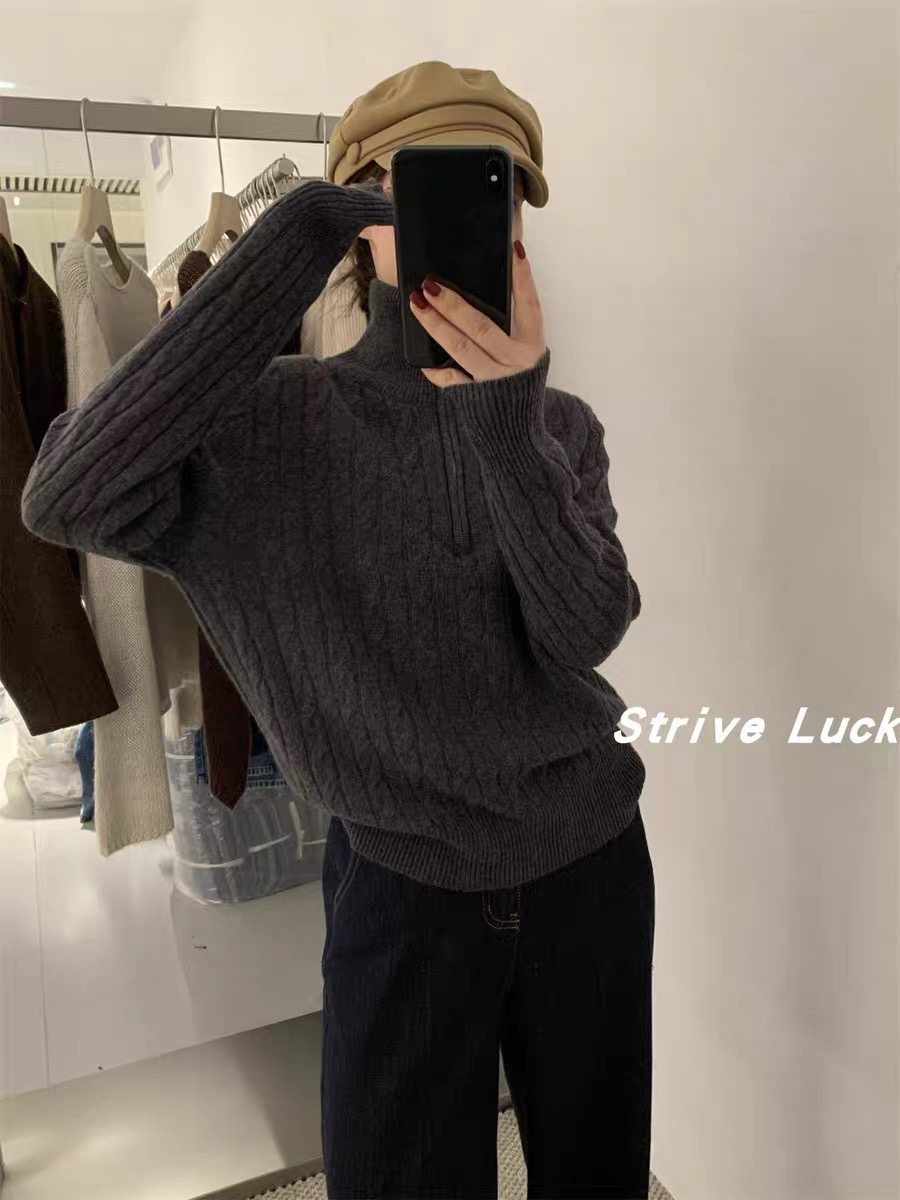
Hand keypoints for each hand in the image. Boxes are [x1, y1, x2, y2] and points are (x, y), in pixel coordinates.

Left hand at [410, 242, 546, 387]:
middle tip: (430, 284)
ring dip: (436, 325)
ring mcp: (495, 380)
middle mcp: (516, 361)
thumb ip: (512, 326)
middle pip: (481, 327)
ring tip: (418, 304)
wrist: (518, 433)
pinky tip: (423, 360)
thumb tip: (494, 283)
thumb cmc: (518, 387)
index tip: (515, 249)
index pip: (529, 305)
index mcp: (532, 345)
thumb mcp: (524, 354)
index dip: (522, 278)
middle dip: (453, 304)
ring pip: (462, 348)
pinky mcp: (476, 398)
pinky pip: (452, 380)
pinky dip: (436, 370)